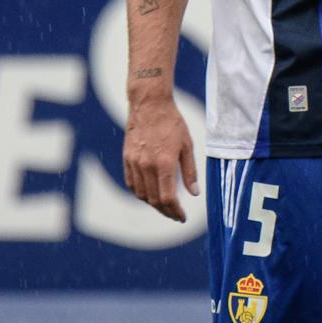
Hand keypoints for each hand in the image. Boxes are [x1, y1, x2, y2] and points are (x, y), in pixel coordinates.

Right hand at [123, 97, 198, 221]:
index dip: (175, 211)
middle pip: (154, 200)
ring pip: (141, 194)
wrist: (150, 105)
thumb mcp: (187, 146)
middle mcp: (147, 166)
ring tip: (165, 206)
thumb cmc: (172, 123)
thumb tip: (194, 193)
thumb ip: (189, 171)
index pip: (168, 198)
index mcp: (164, 163)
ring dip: (153, 204)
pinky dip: (141, 193)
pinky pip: (131, 184)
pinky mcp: (126, 159)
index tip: (182, 217)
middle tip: (176, 215)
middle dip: (166, 212)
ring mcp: (134, 163)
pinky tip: (150, 194)